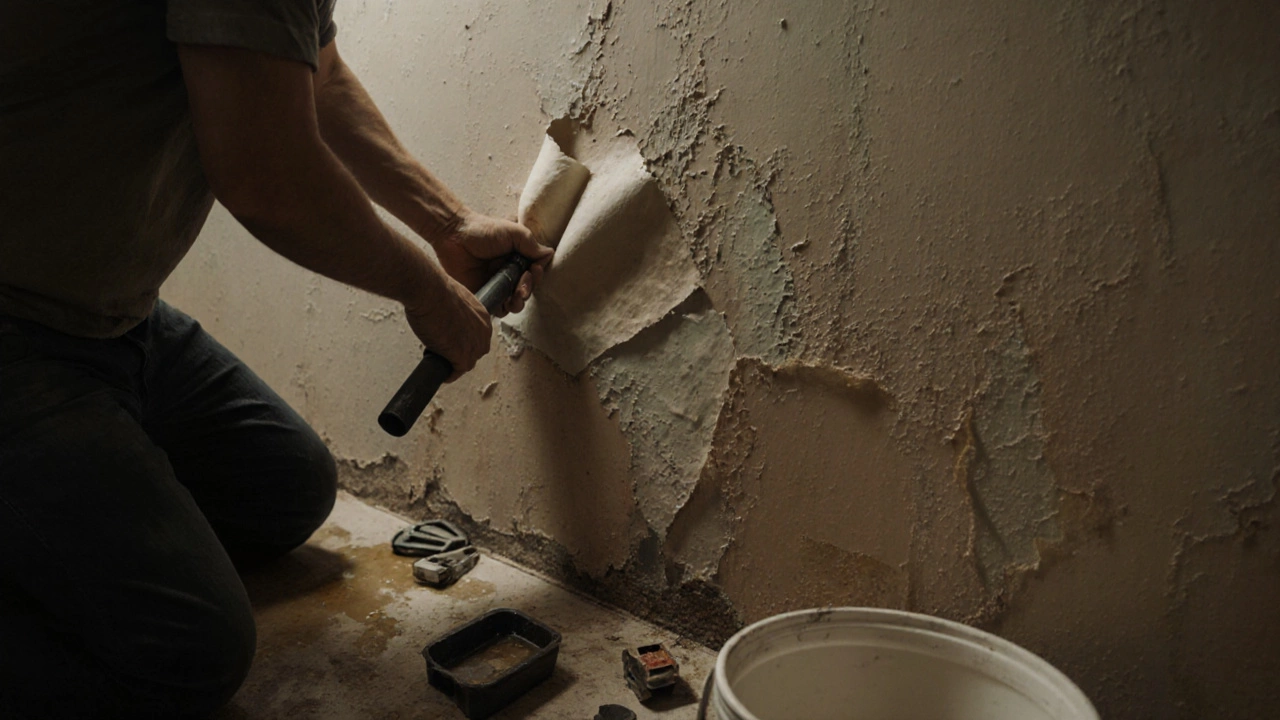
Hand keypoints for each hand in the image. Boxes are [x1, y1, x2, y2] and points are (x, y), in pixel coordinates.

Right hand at [403, 263, 491, 381]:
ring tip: (440, 360)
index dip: (466, 341)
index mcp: (482, 316)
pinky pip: (457, 371)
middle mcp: (483, 331)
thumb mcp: (452, 297)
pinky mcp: (462, 356)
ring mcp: (474, 345)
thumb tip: (444, 314)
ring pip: (467, 363)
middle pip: (476, 351)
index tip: (454, 343)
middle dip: (462, 354)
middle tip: (445, 352)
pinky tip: (443, 374)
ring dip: (455, 364)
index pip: (478, 335)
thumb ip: (455, 309)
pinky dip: (450, 375)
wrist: (428, 291)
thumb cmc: (435, 290)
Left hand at [432, 210, 553, 315]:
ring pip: (514, 303)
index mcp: (517, 259)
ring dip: (519, 302)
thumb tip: (550, 254)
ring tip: (515, 296)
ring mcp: (496, 286)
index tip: (534, 269)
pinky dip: (504, 309)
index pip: (534, 273)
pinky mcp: (483, 295)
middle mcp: (509, 274)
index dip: (537, 275)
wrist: (454, 234)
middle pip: (526, 290)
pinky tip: (504, 302)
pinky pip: (497, 309)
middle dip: (528, 289)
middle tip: (523, 283)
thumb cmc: (483, 230)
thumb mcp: (513, 232)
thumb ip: (531, 244)